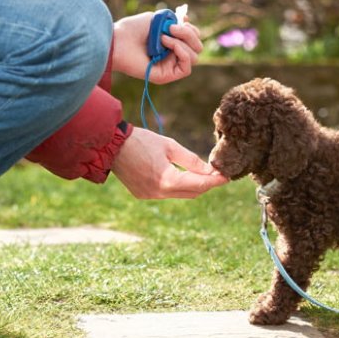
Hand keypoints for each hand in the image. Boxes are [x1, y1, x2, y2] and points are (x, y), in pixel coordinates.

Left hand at [111, 12, 202, 84]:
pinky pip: (186, 68)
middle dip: (189, 34)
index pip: (194, 39)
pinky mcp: (165, 76)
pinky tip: (167, 44)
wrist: (118, 41)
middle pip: (197, 48)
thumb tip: (188, 22)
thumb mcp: (158, 19)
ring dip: (182, 42)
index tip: (180, 20)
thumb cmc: (133, 29)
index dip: (191, 30)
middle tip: (172, 27)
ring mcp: (169, 66)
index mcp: (172, 43)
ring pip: (194, 57)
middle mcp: (172, 56)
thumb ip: (174, 20)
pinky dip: (181, 52)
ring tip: (164, 37)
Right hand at [111, 127, 228, 198]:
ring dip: (191, 186)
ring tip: (200, 173)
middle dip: (205, 184)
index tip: (226, 177)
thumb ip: (191, 160)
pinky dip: (176, 186)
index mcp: (167, 180)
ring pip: (179, 195)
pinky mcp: (142, 195)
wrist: (111, 146)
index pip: (199, 185)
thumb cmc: (141, 141)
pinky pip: (166, 194)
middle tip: (216, 174)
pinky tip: (178, 175)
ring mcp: (150, 196)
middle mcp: (159, 193)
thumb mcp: (170, 146)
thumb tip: (209, 170)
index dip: (215, 181)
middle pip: (192, 193)